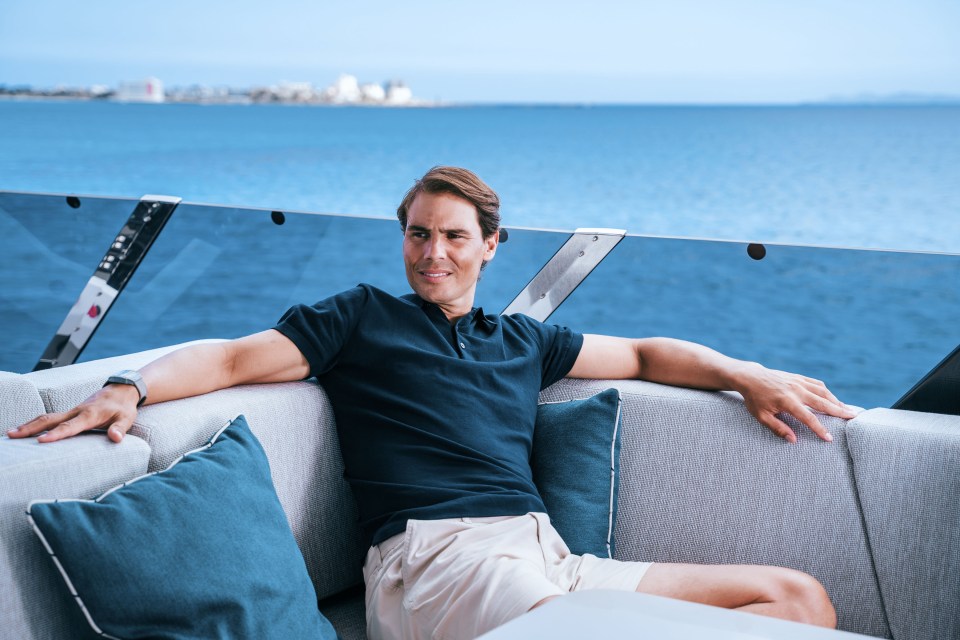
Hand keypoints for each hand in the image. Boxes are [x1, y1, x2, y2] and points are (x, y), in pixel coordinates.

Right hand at [6, 384, 140, 443]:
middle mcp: (77, 411)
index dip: (56, 434)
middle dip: (31, 428)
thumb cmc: (123, 407)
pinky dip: (36, 423)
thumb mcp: (127, 418)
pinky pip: (50, 418)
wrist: (122, 390)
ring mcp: (71, 411)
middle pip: (50, 419)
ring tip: (11, 433)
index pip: (71, 426)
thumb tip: (116, 438)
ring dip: (29, 425)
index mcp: (90, 415)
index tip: (41, 441)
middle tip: (12, 435)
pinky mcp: (70, 412)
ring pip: (47, 417)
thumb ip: (120, 428)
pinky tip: (25, 430)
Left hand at [733, 363, 857, 442]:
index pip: (808, 418)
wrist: (751, 377)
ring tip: (847, 410)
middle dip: (839, 411)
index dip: (819, 429)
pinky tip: (833, 399)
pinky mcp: (798, 377)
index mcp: (787, 401)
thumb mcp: (761, 416)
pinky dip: (827, 392)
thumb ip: (778, 428)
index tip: (829, 438)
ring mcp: (798, 382)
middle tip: (853, 418)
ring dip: (837, 401)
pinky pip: (817, 384)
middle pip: (823, 402)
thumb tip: (793, 440)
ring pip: (823, 392)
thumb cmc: (754, 399)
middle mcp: (796, 390)